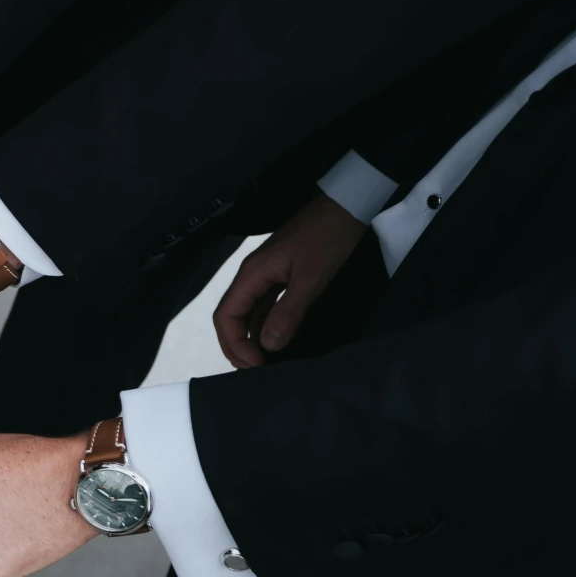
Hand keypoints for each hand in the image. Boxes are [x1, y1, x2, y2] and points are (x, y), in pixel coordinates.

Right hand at [213, 194, 365, 367]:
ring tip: (267, 363)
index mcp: (253, 273)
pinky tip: (279, 341)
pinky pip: (266, 307)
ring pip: (249, 314)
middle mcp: (254, 275)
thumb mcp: (312, 277)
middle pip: (232, 316)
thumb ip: (288, 312)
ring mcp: (268, 276)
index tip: (257, 363)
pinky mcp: (283, 276)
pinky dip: (268, 327)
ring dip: (252, 339)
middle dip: (237, 345)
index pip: (226, 315)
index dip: (234, 343)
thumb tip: (268, 345)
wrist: (349, 206)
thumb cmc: (329, 236)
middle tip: (257, 370)